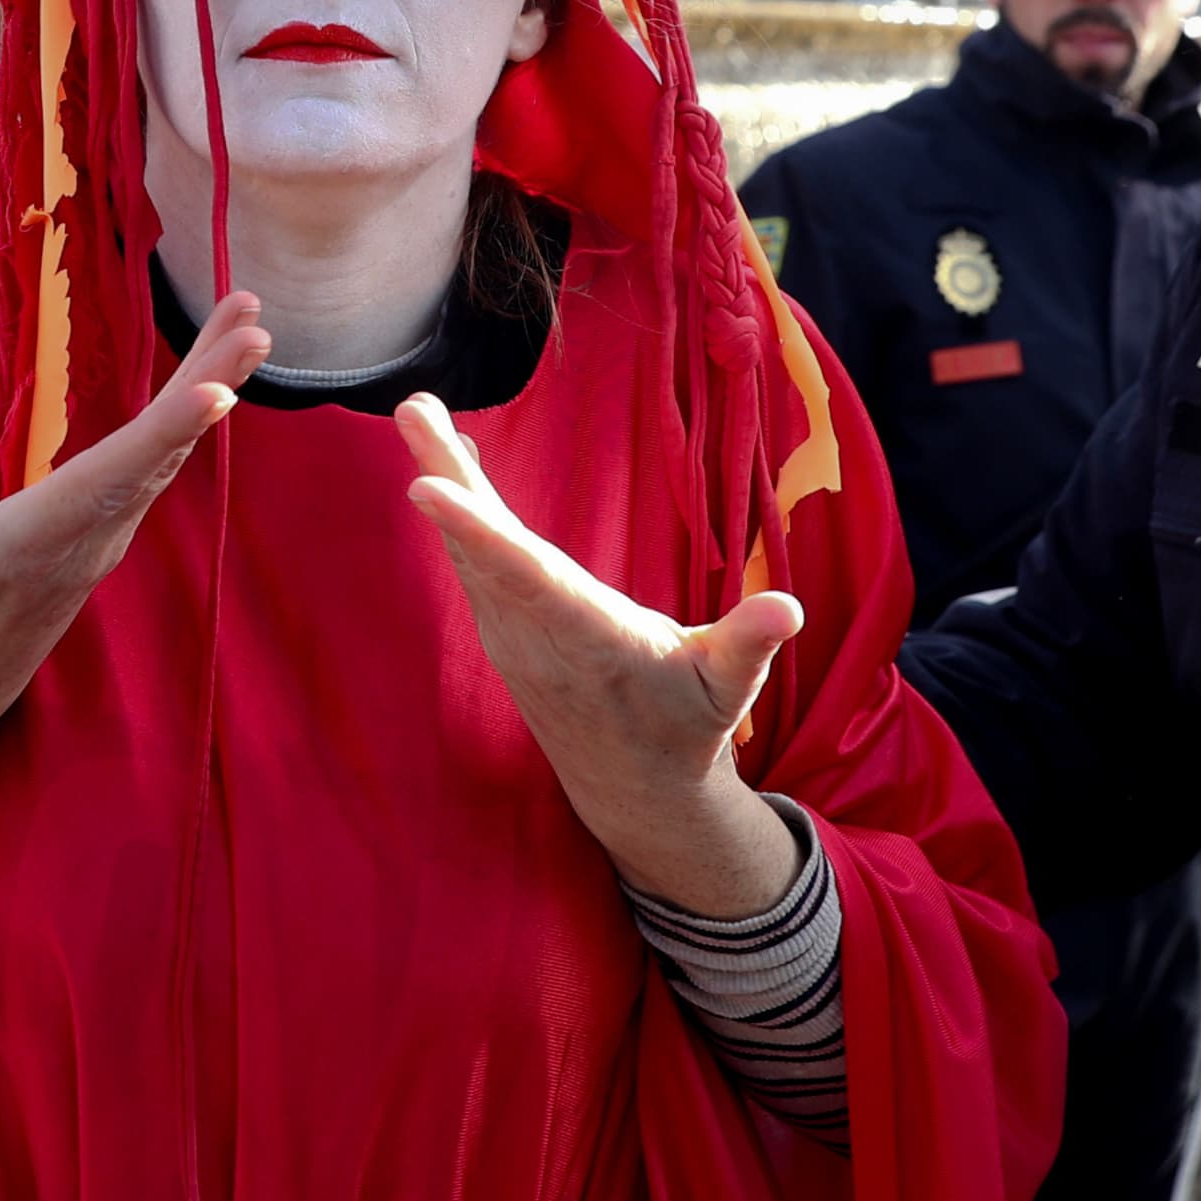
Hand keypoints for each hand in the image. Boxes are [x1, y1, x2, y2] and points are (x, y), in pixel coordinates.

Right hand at [0, 292, 271, 775]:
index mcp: (38, 540)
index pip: (110, 478)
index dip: (164, 434)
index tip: (219, 393)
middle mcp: (88, 534)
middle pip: (159, 451)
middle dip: (208, 384)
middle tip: (256, 322)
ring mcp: (105, 530)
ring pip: (168, 450)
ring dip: (209, 383)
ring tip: (249, 323)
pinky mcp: (105, 525)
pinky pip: (158, 458)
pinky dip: (187, 411)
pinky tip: (211, 375)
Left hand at [397, 393, 806, 917]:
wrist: (634, 790)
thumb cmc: (689, 727)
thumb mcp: (729, 689)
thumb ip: (749, 644)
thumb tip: (787, 609)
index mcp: (591, 639)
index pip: (527, 576)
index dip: (476, 530)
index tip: (423, 487)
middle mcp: (539, 636)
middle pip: (484, 547)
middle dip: (447, 476)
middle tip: (413, 411)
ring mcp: (513, 636)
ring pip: (471, 551)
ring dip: (445, 480)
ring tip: (420, 414)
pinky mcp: (506, 632)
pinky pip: (475, 563)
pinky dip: (461, 514)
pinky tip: (451, 469)